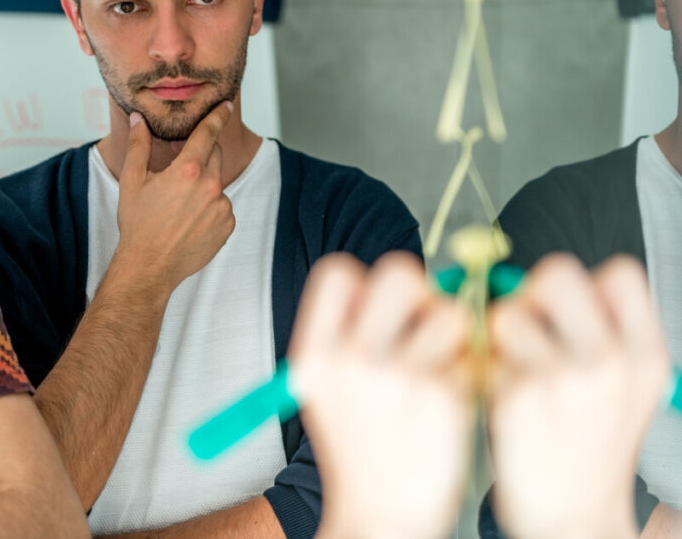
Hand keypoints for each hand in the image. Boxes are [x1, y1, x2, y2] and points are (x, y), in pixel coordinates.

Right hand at [113, 102, 235, 296]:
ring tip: (179, 207)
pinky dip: (210, 208)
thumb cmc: (138, 224)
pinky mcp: (228, 225)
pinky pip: (222, 207)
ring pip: (217, 183)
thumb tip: (137, 119)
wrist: (149, 266)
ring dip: (203, 186)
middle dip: (201, 156)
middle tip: (180, 172)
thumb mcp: (133, 181)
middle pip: (214, 156)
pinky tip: (189, 221)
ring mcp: (222, 207)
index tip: (227, 105)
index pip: (208, 133)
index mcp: (187, 170)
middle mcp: (210, 186)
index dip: (218, 116)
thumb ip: (138, 145)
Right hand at [288, 252, 473, 538]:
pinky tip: (453, 392)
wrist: (383, 515)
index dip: (364, 282)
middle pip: (397, 274)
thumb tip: (400, 285)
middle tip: (420, 318)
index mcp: (316, 355)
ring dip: (452, 328)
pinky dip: (468, 366)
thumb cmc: (360, 449)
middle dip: (417, 289)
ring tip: (442, 360)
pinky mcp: (446, 398)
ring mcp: (402, 378)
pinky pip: (471, 354)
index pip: (337, 273)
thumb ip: (348, 335)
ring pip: (448, 311)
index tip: (377, 306)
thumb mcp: (326, 389)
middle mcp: (354, 360)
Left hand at [487, 255, 669, 538]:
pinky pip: (483, 351)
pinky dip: (481, 363)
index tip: (565, 308)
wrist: (571, 517)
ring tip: (507, 364)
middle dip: (532, 291)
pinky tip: (494, 389)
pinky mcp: (518, 396)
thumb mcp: (621, 389)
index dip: (585, 282)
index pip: (620, 275)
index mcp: (645, 356)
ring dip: (498, 331)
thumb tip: (539, 285)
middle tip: (526, 322)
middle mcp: (611, 361)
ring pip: (510, 310)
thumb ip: (595, 334)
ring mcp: (564, 378)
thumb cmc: (585, 449)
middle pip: (558, 274)